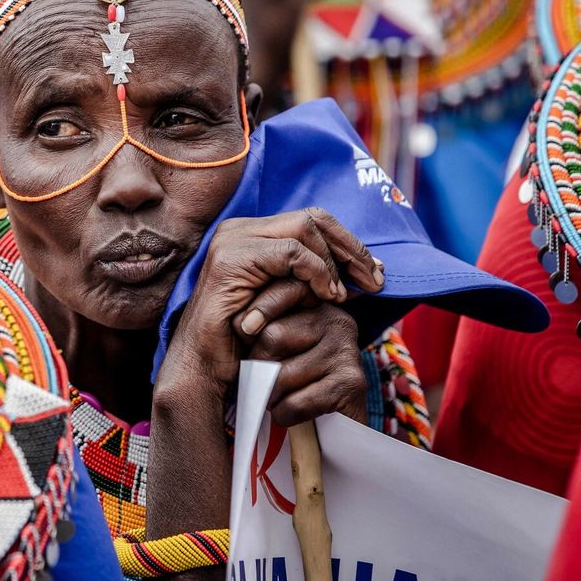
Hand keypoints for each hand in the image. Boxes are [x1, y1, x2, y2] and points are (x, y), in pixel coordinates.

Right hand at [160, 207, 381, 393]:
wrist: (205, 363)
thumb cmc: (244, 338)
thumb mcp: (285, 298)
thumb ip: (308, 276)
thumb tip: (356, 267)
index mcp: (249, 234)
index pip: (309, 220)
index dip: (346, 242)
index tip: (373, 270)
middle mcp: (238, 228)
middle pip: (312, 217)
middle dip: (350, 248)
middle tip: (374, 279)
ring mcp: (233, 239)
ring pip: (305, 228)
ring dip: (332, 264)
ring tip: (342, 295)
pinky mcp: (233, 258)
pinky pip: (292, 253)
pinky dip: (317, 273)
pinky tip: (326, 296)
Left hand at [247, 302, 367, 425]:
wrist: (337, 427)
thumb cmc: (294, 382)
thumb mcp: (274, 347)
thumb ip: (260, 325)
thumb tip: (237, 322)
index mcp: (318, 306)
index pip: (282, 292)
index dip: (256, 312)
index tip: (243, 330)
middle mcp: (338, 322)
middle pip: (272, 336)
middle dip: (257, 366)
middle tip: (261, 381)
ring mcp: (347, 352)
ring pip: (281, 373)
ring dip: (269, 395)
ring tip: (276, 399)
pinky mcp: (351, 384)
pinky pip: (296, 402)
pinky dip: (283, 414)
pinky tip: (290, 414)